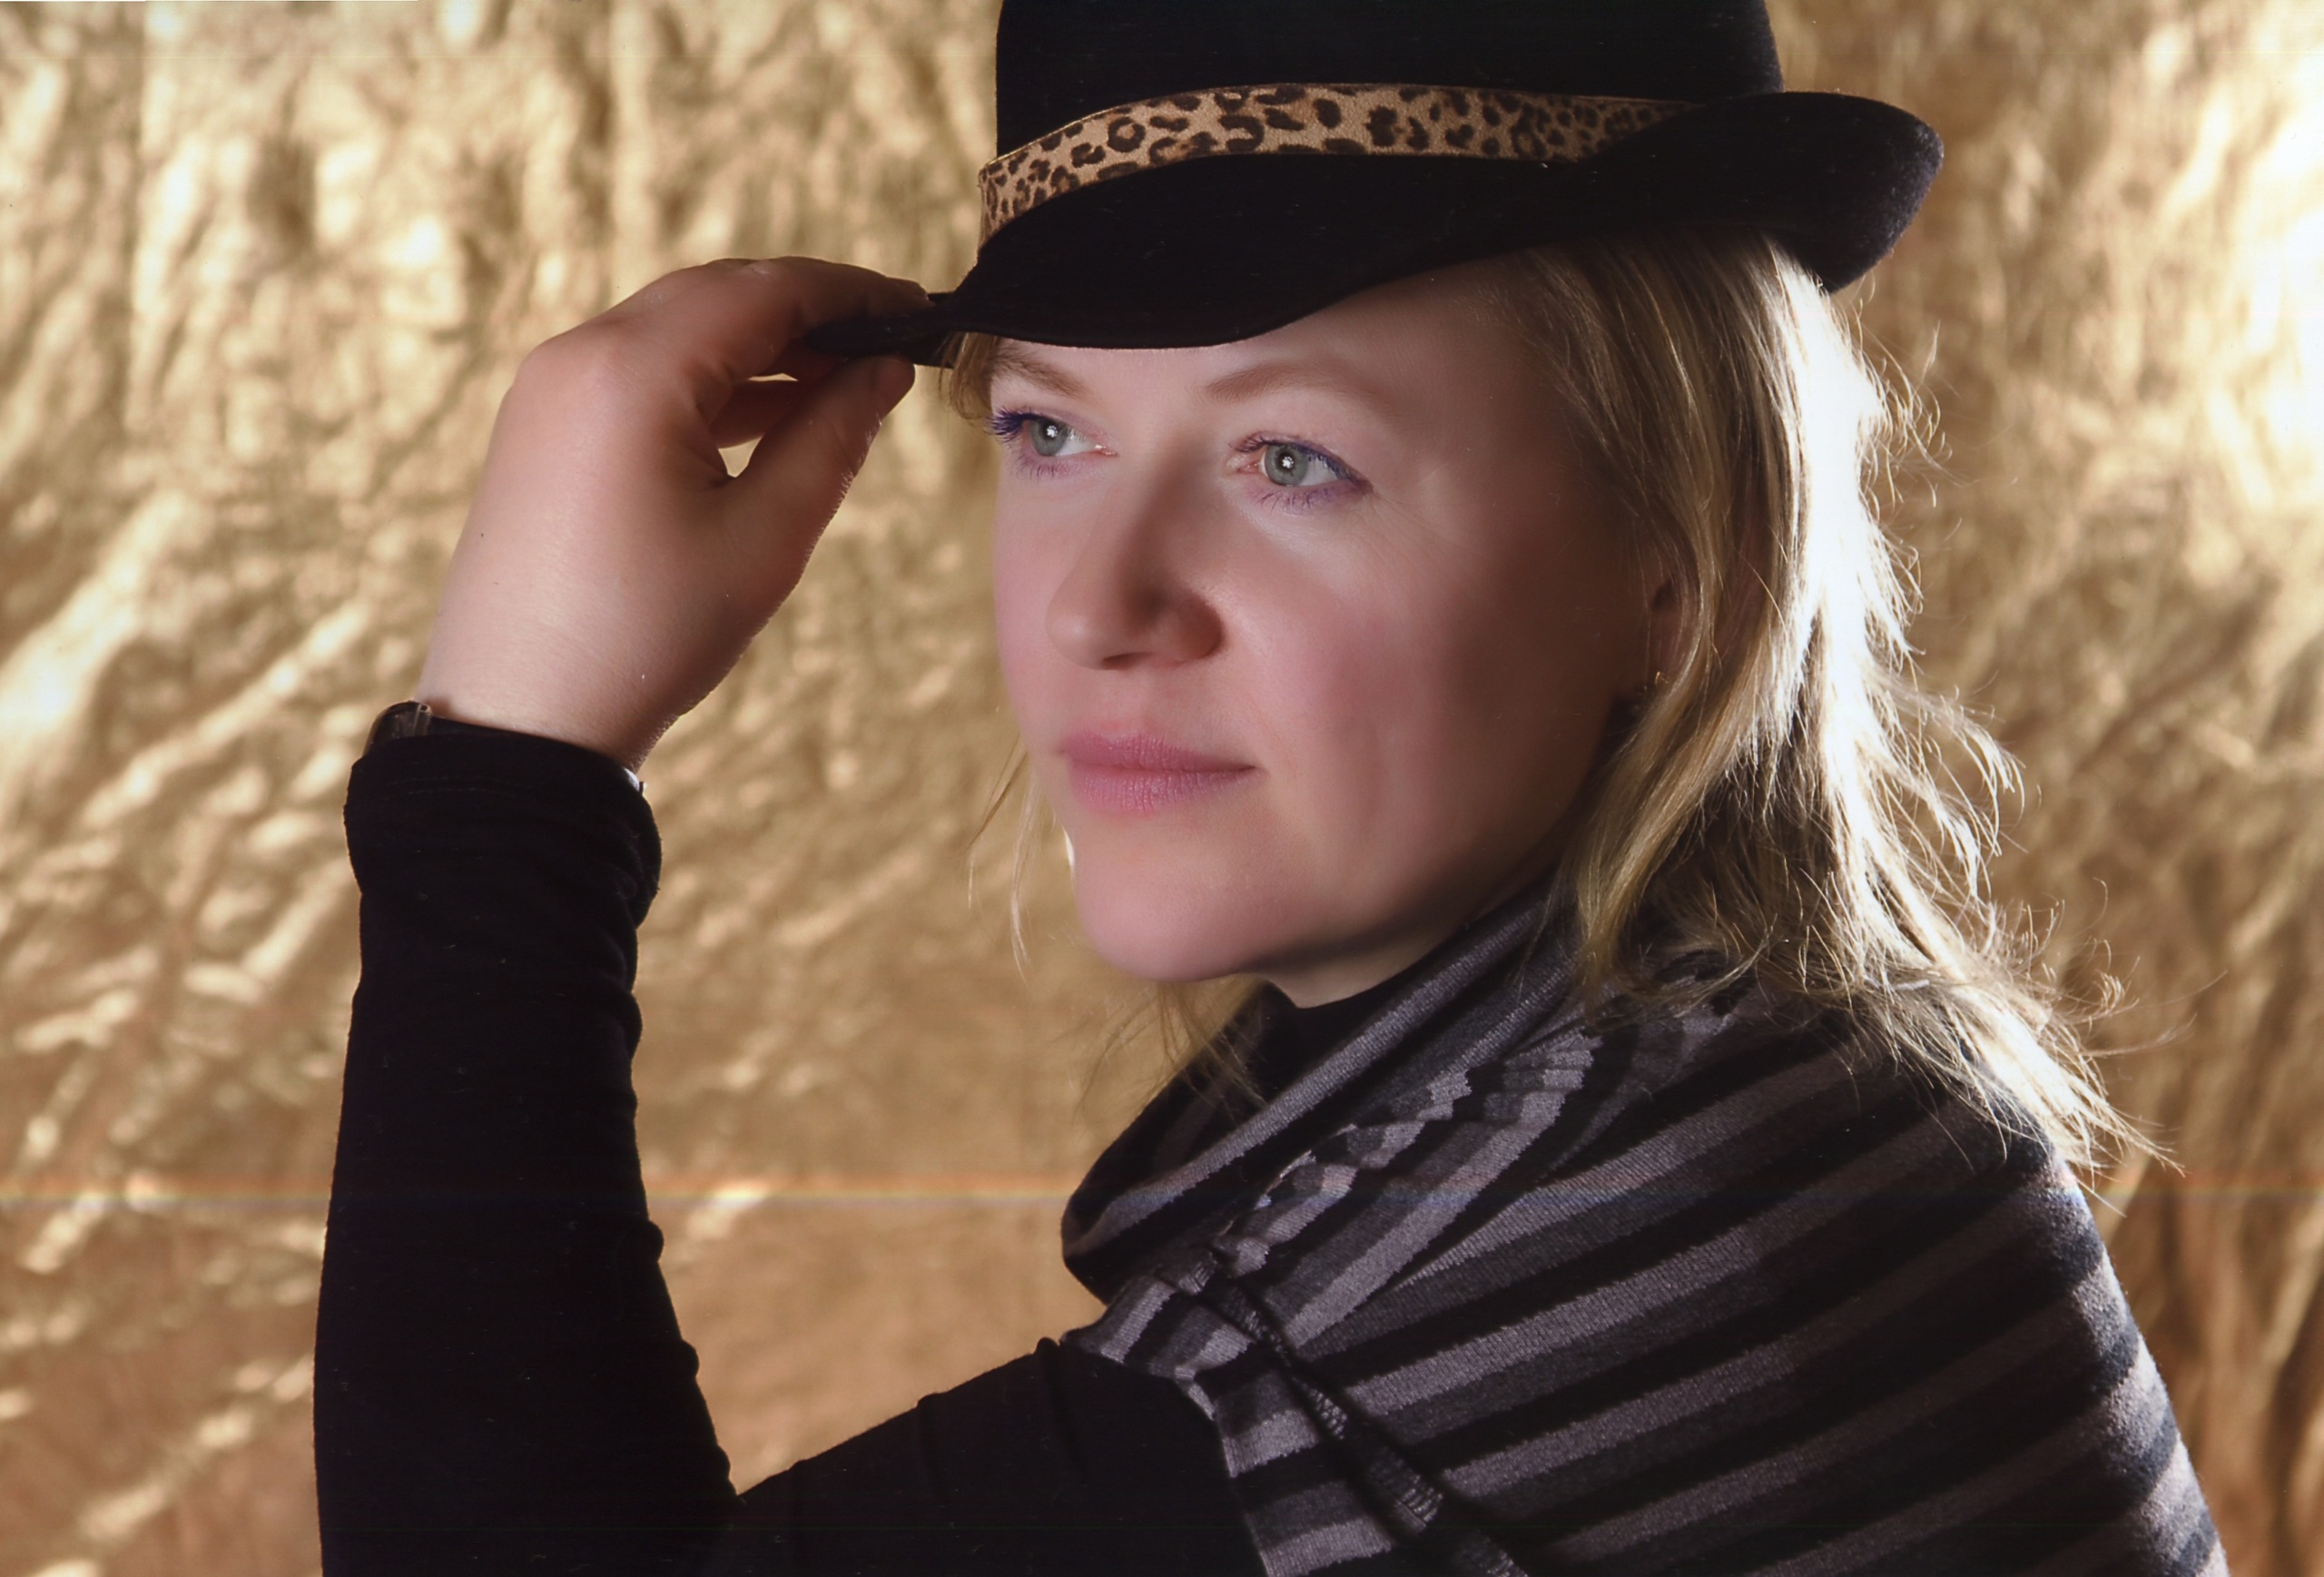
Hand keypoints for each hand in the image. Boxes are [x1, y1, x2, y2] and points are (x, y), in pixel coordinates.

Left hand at [415, 257, 923, 768]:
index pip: (765, 290)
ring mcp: (551, 387)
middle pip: (717, 295)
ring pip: (677, 329)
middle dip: (809, 312)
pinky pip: (640, 372)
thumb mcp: (765, 537)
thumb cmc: (646, 634)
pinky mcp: (542, 425)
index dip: (851, 292)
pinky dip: (711, 380)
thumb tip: (884, 371)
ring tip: (843, 385)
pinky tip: (772, 415)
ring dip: (762, 346)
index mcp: (634, 371)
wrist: (520, 717)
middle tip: (889, 346)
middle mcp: (581, 354)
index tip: (918, 309)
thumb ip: (832, 437)